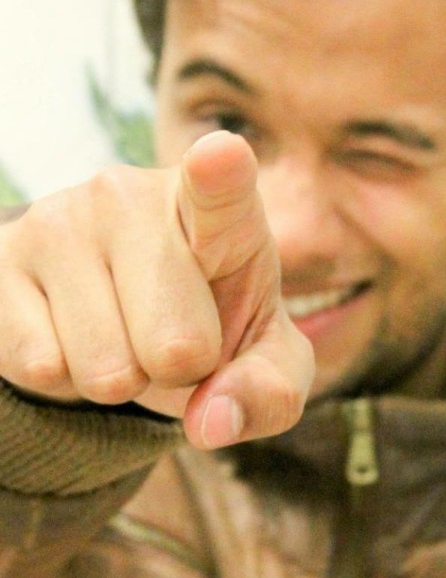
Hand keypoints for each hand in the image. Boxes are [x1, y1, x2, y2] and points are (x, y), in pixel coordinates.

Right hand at [0, 132, 313, 448]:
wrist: (127, 307)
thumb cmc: (213, 321)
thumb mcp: (265, 356)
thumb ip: (271, 390)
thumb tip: (213, 421)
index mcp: (219, 207)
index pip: (221, 187)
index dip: (220, 173)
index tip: (221, 156)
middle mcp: (132, 195)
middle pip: (176, 344)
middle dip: (183, 371)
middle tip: (176, 337)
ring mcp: (58, 220)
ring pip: (105, 368)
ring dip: (122, 378)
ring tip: (126, 332)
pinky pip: (41, 367)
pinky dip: (66, 382)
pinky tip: (75, 336)